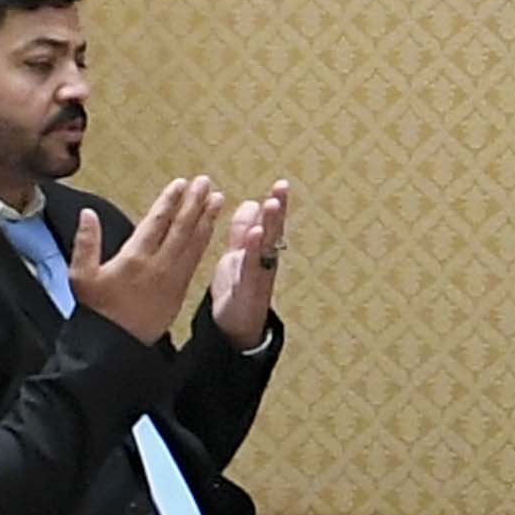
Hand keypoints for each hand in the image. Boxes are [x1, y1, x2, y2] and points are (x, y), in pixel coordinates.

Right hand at [67, 175, 226, 345]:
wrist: (114, 347)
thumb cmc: (95, 311)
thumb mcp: (80, 276)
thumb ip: (86, 242)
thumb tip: (87, 213)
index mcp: (133, 259)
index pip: (156, 223)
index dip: (170, 201)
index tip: (181, 183)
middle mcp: (157, 266)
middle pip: (181, 228)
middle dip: (194, 203)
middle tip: (206, 182)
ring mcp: (172, 278)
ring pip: (193, 243)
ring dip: (206, 219)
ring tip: (217, 199)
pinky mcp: (180, 291)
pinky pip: (195, 260)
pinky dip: (204, 241)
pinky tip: (210, 229)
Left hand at [209, 183, 291, 345]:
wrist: (233, 331)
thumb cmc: (238, 291)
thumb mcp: (239, 256)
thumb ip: (244, 232)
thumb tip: (253, 203)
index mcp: (260, 253)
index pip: (270, 224)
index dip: (276, 205)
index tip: (280, 184)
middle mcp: (264, 263)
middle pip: (273, 232)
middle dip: (277, 210)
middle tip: (281, 187)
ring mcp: (259, 276)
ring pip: (266, 247)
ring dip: (270, 225)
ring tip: (271, 204)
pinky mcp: (249, 291)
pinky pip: (252, 267)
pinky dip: (254, 250)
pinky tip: (254, 235)